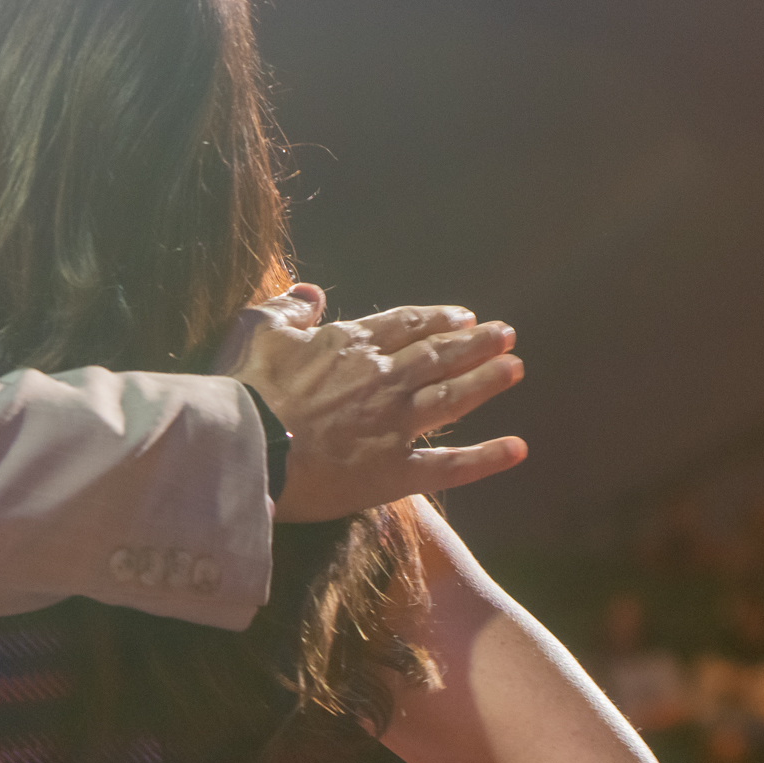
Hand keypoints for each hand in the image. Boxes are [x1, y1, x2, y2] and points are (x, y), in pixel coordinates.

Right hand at [216, 286, 526, 523]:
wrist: (246, 446)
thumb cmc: (246, 386)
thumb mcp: (258, 328)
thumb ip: (289, 307)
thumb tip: (310, 291)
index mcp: (353, 345)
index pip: (407, 325)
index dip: (438, 319)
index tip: (463, 315)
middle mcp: (384, 379)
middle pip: (439, 356)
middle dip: (475, 343)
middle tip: (505, 334)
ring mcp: (394, 425)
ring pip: (452, 399)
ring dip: (487, 381)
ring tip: (515, 368)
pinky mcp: (395, 471)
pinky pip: (449, 464)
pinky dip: (486, 458)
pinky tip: (517, 448)